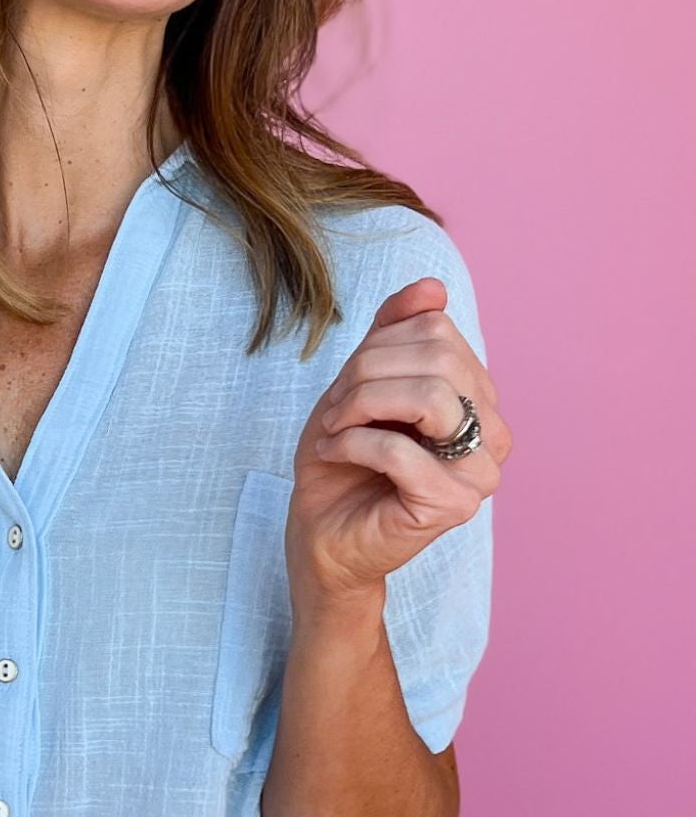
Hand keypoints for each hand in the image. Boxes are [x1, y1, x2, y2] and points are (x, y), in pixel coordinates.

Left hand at [288, 275, 511, 607]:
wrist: (322, 529)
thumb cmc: (344, 458)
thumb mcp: (360, 381)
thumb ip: (395, 331)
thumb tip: (434, 287)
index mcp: (479, 397)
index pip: (436, 331)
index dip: (378, 347)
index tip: (345, 385)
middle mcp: (493, 432)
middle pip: (437, 358)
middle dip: (366, 375)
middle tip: (334, 409)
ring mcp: (481, 472)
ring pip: (428, 398)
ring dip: (360, 406)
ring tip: (333, 429)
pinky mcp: (455, 506)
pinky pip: (401, 450)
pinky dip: (352, 443)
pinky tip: (334, 453)